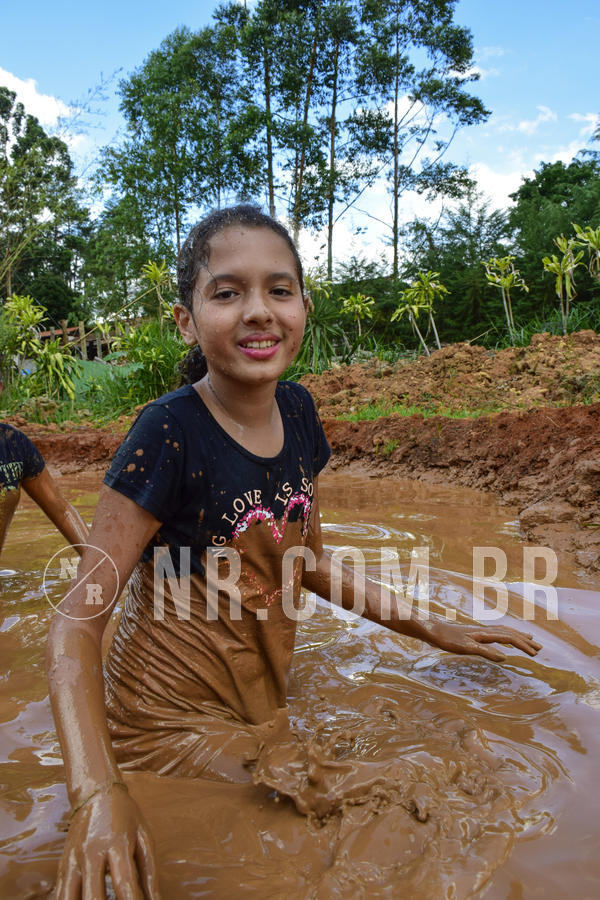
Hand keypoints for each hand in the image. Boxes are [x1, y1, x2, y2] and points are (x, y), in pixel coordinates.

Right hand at [54, 783, 160, 898]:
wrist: (95, 792)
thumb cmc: (125, 816)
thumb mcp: (144, 836)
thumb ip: (150, 871)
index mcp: (116, 844)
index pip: (124, 883)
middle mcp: (91, 853)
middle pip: (93, 896)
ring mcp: (74, 860)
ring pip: (70, 898)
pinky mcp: (63, 865)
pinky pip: (61, 894)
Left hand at [425, 621, 541, 661]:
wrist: (434, 631)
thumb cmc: (448, 640)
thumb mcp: (467, 648)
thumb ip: (486, 652)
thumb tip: (506, 658)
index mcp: (486, 633)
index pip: (510, 639)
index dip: (524, 646)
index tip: (535, 654)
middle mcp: (486, 630)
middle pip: (510, 634)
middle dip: (525, 640)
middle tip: (539, 648)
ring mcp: (481, 631)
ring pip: (504, 632)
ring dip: (518, 636)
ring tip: (529, 640)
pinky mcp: (476, 634)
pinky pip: (497, 634)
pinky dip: (506, 636)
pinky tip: (505, 642)